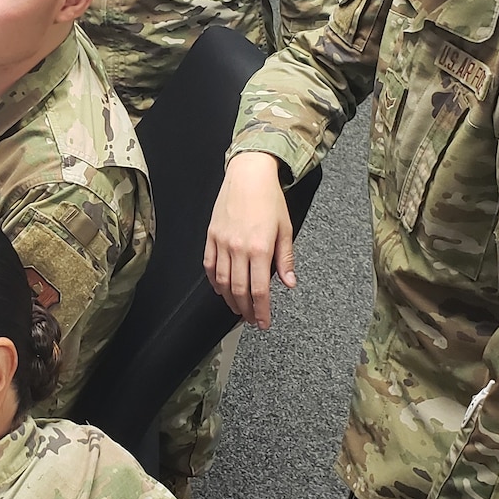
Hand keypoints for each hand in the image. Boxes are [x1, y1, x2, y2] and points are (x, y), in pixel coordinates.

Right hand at [203, 152, 293, 329]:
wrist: (248, 175)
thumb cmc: (269, 199)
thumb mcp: (285, 229)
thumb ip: (285, 259)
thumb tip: (289, 283)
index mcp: (260, 248)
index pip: (259, 290)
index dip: (261, 311)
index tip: (264, 323)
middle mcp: (238, 249)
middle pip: (239, 291)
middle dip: (246, 311)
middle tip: (252, 320)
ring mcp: (222, 243)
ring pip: (222, 282)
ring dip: (230, 299)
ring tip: (238, 308)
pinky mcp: (211, 236)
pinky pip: (209, 266)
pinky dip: (214, 281)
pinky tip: (221, 289)